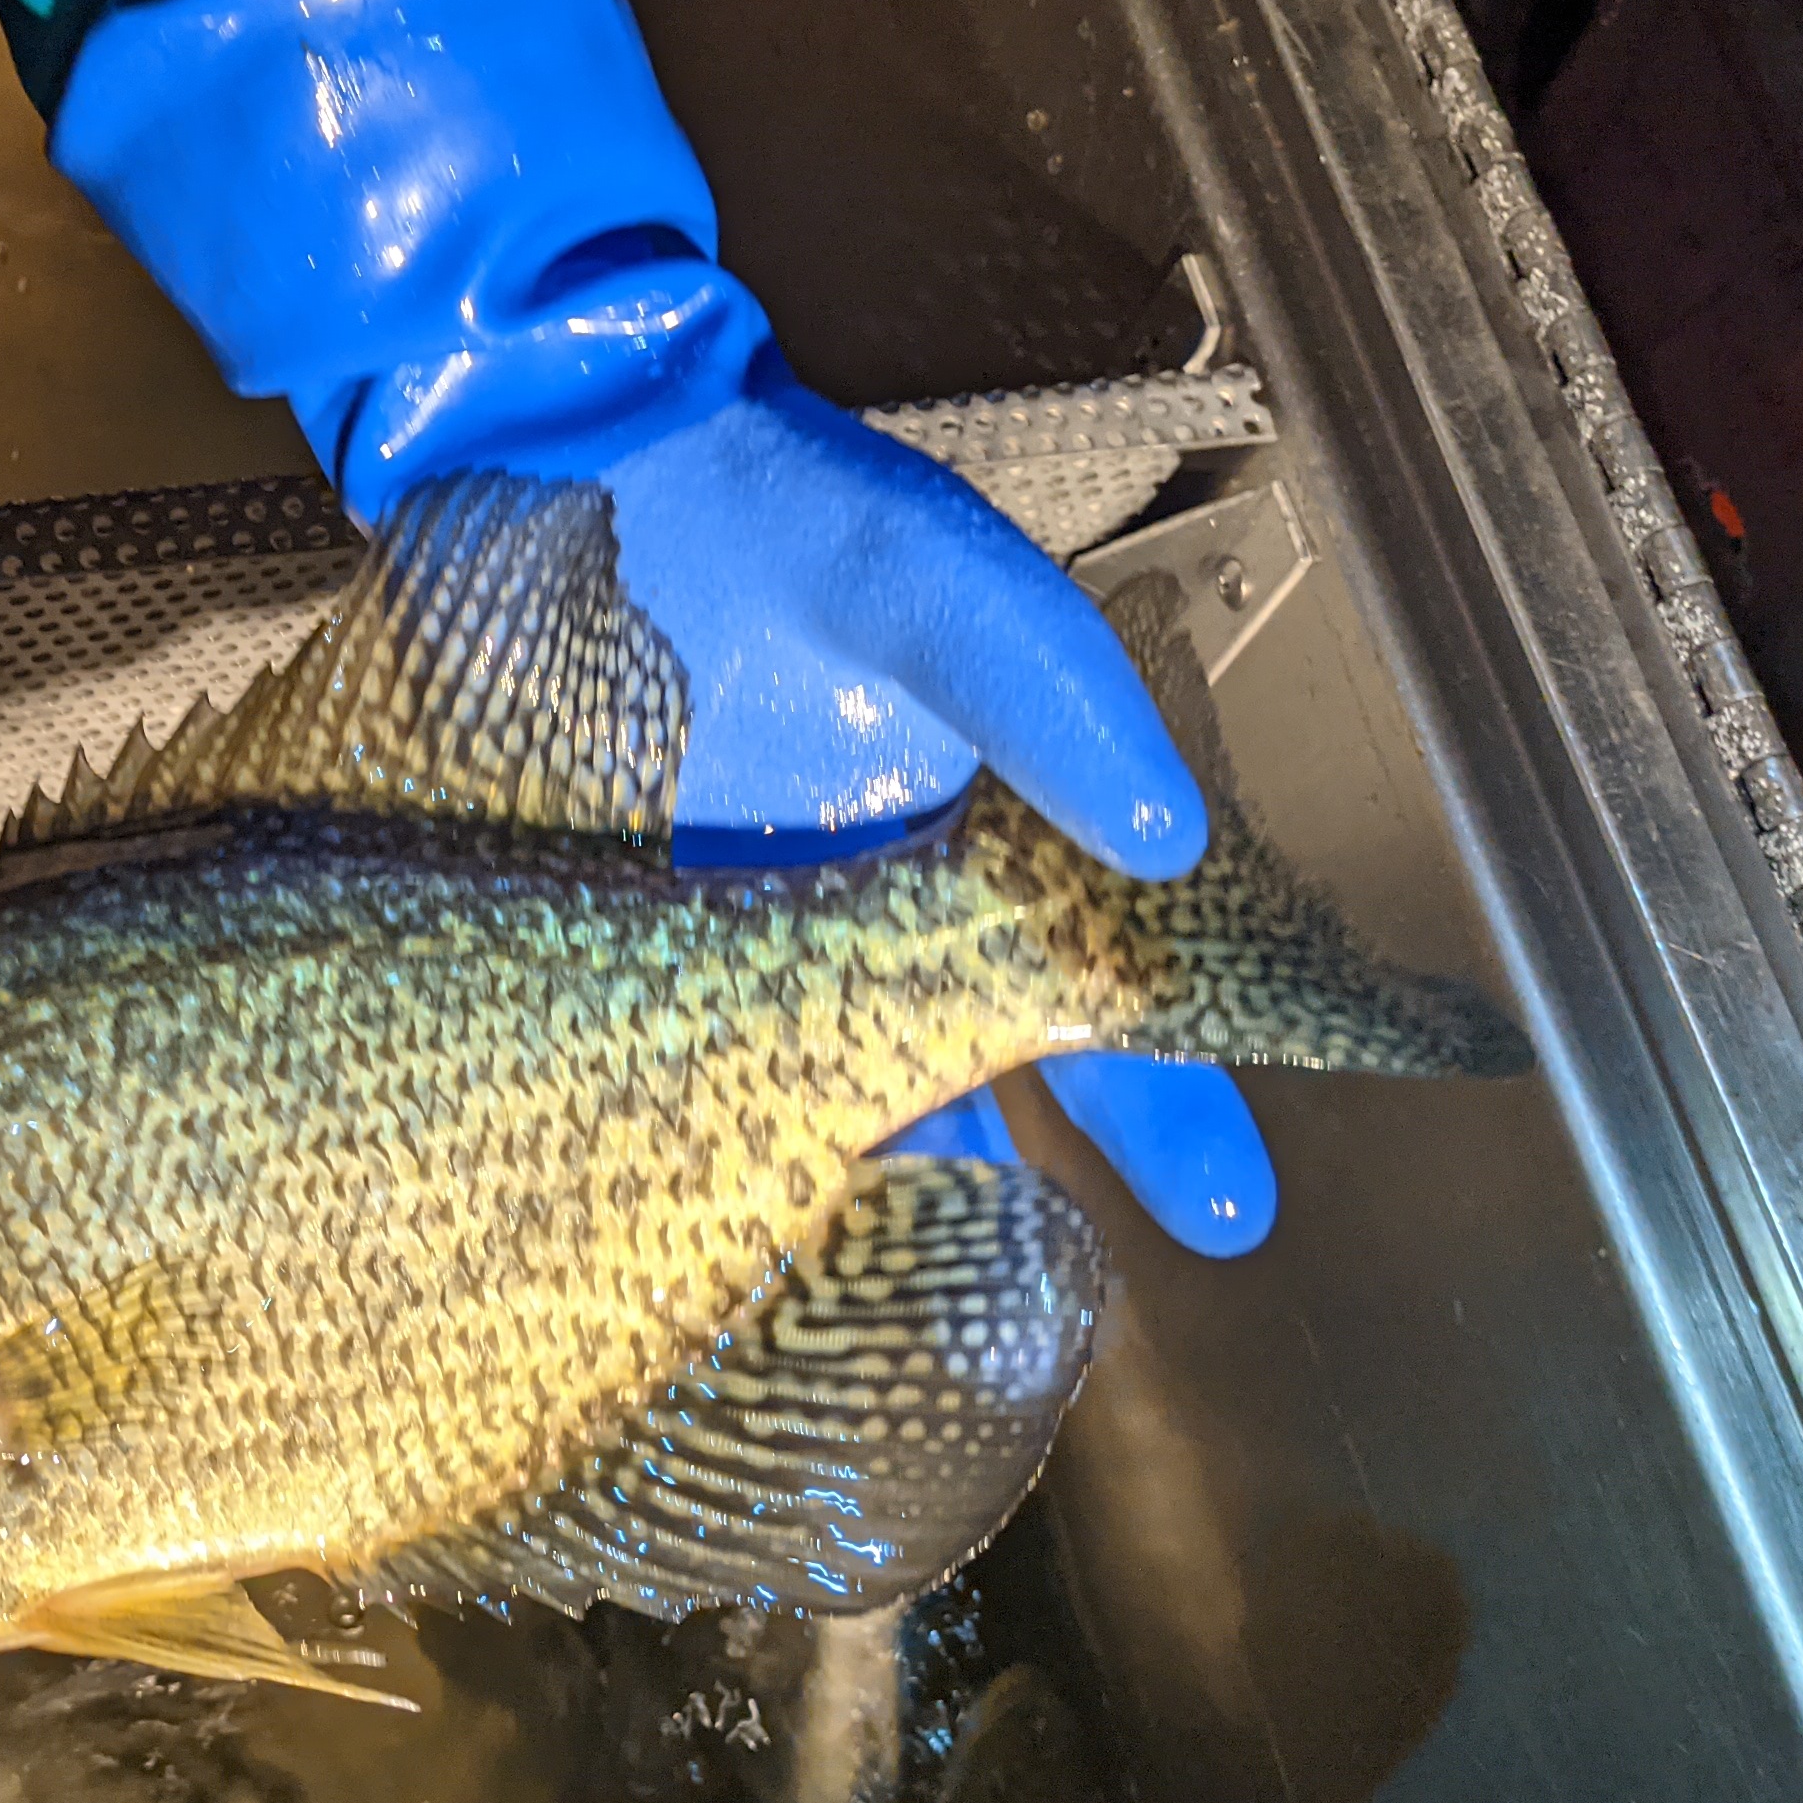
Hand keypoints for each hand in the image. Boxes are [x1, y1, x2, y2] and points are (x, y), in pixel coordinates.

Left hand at [51, 0, 1273, 1255]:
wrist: (571, 465)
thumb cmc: (782, 513)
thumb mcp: (940, 579)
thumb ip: (1053, 691)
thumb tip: (1165, 836)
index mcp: (976, 856)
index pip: (1104, 1003)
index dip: (1176, 1104)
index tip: (1231, 1213)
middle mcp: (860, 930)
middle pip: (961, 1097)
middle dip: (1010, 1222)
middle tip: (1041, 1337)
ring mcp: (726, 955)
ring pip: (805, 1120)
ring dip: (837, 1218)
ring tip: (861, 1326)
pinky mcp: (598, 960)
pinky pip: (650, 1088)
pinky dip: (672, 1164)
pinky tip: (680, 1249)